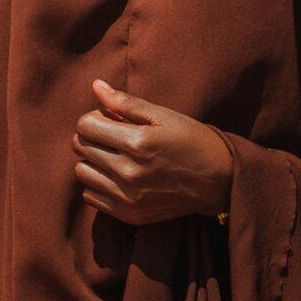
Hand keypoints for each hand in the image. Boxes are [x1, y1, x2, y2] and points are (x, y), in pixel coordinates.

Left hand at [72, 78, 232, 225]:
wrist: (219, 181)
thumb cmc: (191, 140)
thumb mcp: (163, 116)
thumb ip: (125, 102)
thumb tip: (96, 86)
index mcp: (137, 142)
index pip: (85, 125)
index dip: (93, 118)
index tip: (109, 119)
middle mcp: (129, 172)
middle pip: (80, 147)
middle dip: (92, 136)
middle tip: (112, 136)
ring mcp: (128, 196)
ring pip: (82, 172)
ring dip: (92, 161)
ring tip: (113, 156)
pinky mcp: (129, 215)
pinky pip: (90, 196)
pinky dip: (97, 184)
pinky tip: (116, 176)